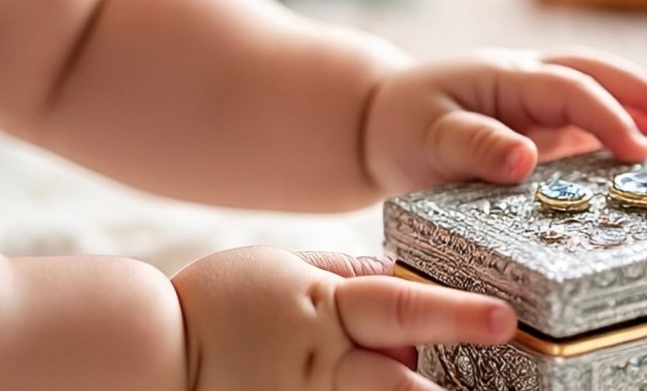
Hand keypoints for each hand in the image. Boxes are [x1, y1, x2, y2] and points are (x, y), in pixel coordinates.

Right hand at [172, 247, 514, 390]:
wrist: (144, 357)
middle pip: (403, 388)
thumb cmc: (215, 307)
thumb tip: (396, 271)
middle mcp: (325, 370)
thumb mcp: (282, 268)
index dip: (453, 313)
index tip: (502, 317)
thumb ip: (345, 273)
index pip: (401, 309)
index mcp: (327, 315)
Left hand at [362, 48, 646, 195]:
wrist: (381, 122)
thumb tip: (525, 157)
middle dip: (645, 92)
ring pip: (600, 90)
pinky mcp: (543, 123)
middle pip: (598, 72)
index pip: (569, 88)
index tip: (638, 151)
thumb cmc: (403, 127)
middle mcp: (530, 79)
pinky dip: (624, 127)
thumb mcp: (426, 138)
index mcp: (505, 75)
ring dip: (643, 104)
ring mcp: (539, 99)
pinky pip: (590, 120)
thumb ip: (473, 145)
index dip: (607, 116)